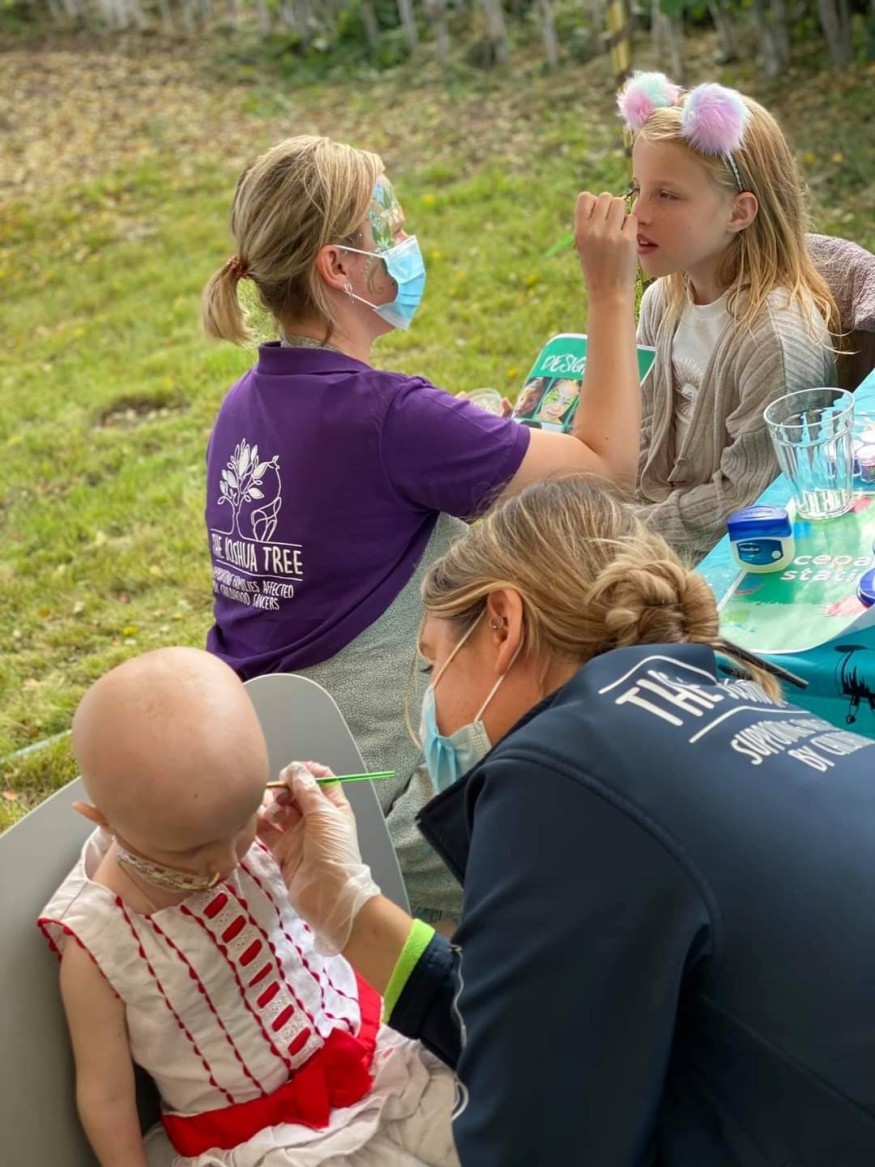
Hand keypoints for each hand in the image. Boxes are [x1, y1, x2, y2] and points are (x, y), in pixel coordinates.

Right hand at [258, 762, 380, 955]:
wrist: (328, 897)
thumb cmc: (333, 851)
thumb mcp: (324, 816)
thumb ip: (307, 791)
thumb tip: (295, 768)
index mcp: (332, 806)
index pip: (320, 779)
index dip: (306, 771)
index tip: (292, 771)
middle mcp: (315, 817)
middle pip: (296, 793)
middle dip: (285, 789)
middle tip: (278, 795)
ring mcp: (297, 834)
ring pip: (280, 810)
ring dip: (272, 806)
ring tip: (271, 812)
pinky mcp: (282, 850)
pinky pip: (268, 831)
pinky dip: (261, 823)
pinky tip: (256, 820)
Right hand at [574, 191, 638, 300]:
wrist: (609, 292)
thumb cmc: (596, 268)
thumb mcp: (583, 246)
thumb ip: (589, 223)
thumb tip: (604, 199)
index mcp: (580, 231)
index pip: (585, 197)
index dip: (593, 203)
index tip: (597, 216)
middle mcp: (594, 230)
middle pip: (605, 197)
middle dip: (610, 207)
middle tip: (611, 224)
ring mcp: (611, 234)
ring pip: (620, 203)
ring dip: (622, 213)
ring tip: (619, 229)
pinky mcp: (628, 240)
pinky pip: (632, 218)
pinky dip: (631, 226)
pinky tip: (627, 239)